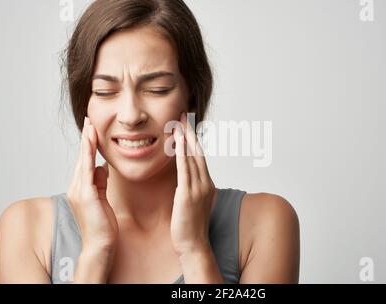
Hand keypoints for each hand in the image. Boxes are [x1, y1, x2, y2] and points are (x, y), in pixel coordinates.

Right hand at [67, 117, 118, 252]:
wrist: (100, 243)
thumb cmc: (103, 224)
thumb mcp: (103, 197)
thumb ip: (100, 182)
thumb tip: (101, 167)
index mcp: (82, 187)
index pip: (85, 161)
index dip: (88, 145)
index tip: (92, 129)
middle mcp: (78, 186)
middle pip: (82, 157)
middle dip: (86, 138)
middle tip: (89, 120)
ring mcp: (80, 190)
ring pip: (83, 160)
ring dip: (87, 142)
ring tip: (90, 126)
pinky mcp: (86, 195)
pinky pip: (86, 170)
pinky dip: (88, 155)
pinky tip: (91, 144)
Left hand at [170, 112, 216, 255]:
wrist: (193, 245)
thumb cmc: (190, 226)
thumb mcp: (193, 202)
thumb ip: (191, 188)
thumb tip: (185, 178)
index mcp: (207, 184)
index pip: (200, 156)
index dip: (194, 139)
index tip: (187, 125)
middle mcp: (206, 183)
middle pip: (198, 151)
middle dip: (190, 132)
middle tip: (183, 114)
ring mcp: (198, 188)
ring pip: (193, 156)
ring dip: (186, 138)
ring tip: (179, 121)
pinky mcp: (188, 194)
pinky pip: (185, 169)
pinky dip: (182, 153)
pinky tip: (178, 141)